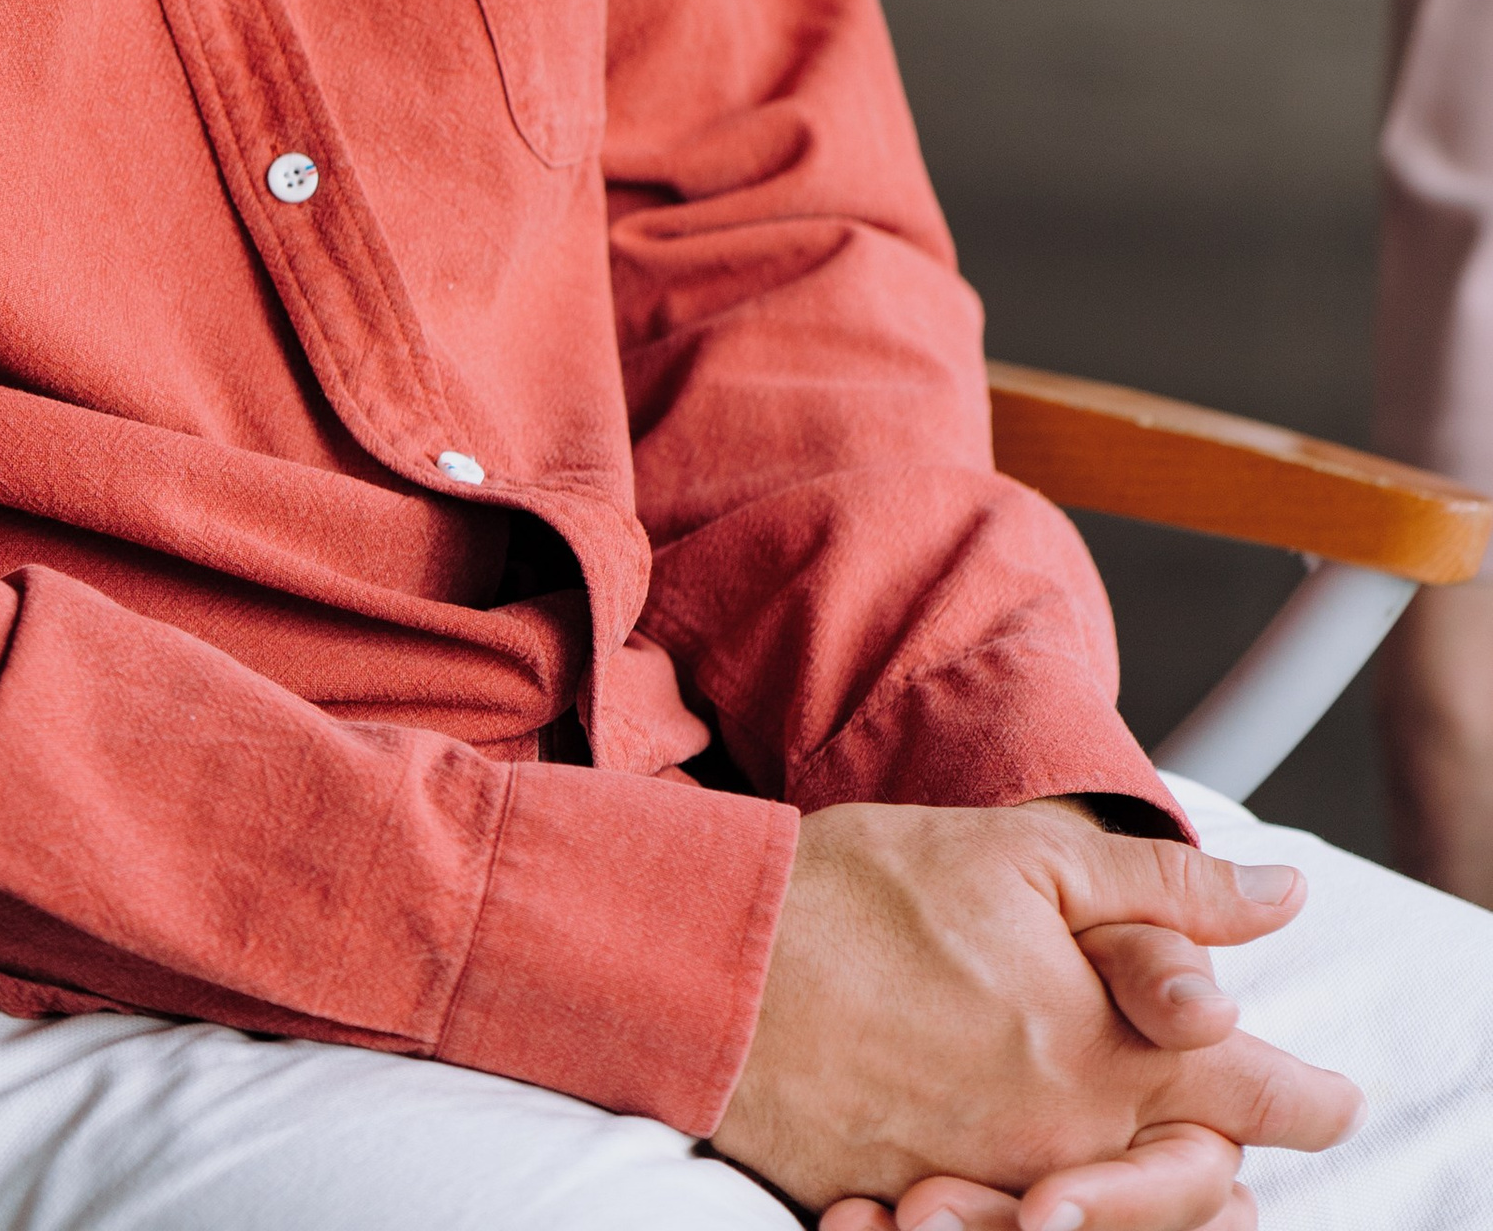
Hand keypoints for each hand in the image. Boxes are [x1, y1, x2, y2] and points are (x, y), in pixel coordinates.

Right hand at [712, 798, 1357, 1218]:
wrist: (719, 962)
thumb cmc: (867, 892)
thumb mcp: (1024, 855)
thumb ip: (1164, 888)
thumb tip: (1281, 897)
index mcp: (1102, 1050)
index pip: (1252, 1097)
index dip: (1307, 1099)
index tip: (1331, 1096)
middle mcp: (1062, 1141)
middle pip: (1201, 1193)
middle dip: (1228, 1164)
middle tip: (1225, 1131)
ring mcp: (992, 1190)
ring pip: (1111, 1225)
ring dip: (1143, 1201)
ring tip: (1136, 1160)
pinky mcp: (920, 1213)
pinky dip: (1037, 1216)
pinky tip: (1033, 1189)